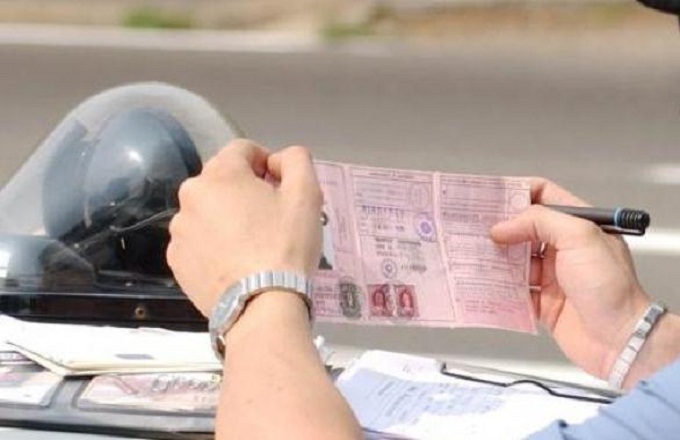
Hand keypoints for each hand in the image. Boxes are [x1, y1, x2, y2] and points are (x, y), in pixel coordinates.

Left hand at [167, 139, 322, 315]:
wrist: (261, 306)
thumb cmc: (285, 246)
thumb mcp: (307, 195)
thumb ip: (296, 161)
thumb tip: (279, 161)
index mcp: (220, 174)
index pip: (243, 149)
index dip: (267, 163)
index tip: (281, 189)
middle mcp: (191, 196)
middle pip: (223, 181)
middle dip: (246, 192)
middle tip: (270, 219)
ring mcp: (179, 231)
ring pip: (208, 211)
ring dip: (227, 218)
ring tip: (252, 246)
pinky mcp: (177, 261)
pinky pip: (198, 241)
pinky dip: (214, 245)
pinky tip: (235, 264)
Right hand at [490, 178, 650, 379]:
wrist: (620, 340)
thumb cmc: (611, 288)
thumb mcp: (580, 237)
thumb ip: (540, 221)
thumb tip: (503, 227)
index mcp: (578, 225)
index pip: (545, 196)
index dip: (518, 192)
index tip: (492, 196)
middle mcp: (564, 248)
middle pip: (524, 229)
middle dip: (499, 227)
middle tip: (473, 225)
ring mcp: (553, 276)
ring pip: (515, 260)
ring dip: (495, 258)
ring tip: (473, 253)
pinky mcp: (543, 302)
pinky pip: (514, 291)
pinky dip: (499, 288)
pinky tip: (484, 282)